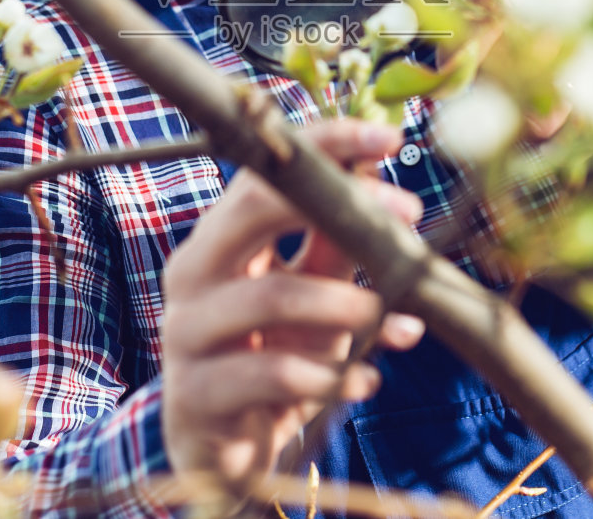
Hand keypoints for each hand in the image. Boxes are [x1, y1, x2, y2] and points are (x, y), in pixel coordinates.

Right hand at [159, 119, 425, 491]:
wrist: (221, 452)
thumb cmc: (269, 358)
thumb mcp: (310, 298)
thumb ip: (338, 248)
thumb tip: (389, 192)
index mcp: (219, 238)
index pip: (264, 171)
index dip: (325, 146)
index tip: (390, 139)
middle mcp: (193, 272)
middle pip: (251, 212)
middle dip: (335, 207)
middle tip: (406, 215)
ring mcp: (186, 332)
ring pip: (269, 297)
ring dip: (342, 304)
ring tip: (388, 314)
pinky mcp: (196, 394)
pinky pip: (270, 375)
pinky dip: (329, 377)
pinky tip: (366, 382)